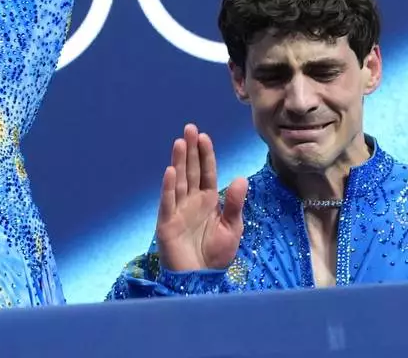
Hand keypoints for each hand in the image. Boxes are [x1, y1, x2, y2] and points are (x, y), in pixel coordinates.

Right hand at [154, 123, 247, 271]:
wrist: (200, 279)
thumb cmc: (215, 254)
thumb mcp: (232, 228)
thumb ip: (235, 204)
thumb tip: (240, 178)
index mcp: (208, 200)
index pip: (207, 172)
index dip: (206, 155)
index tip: (205, 136)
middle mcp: (191, 200)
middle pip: (191, 170)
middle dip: (191, 150)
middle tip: (190, 128)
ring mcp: (178, 209)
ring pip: (179, 180)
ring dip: (179, 162)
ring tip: (180, 142)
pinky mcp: (166, 222)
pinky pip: (168, 201)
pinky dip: (168, 186)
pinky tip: (170, 171)